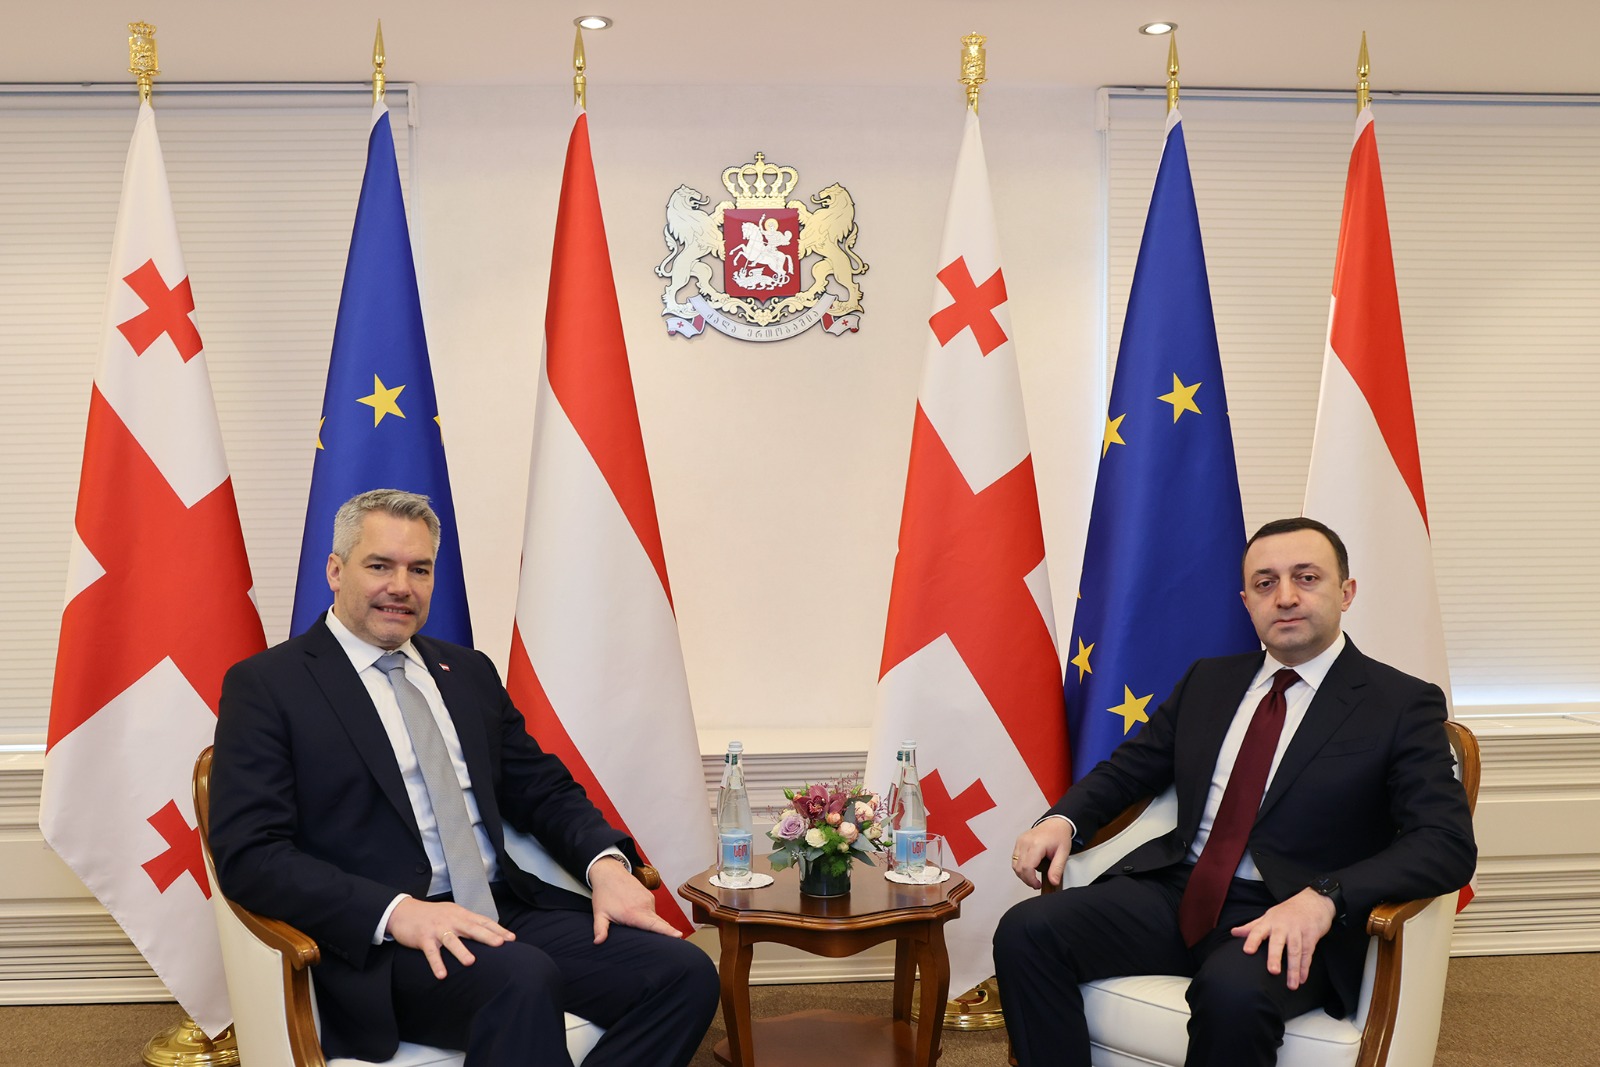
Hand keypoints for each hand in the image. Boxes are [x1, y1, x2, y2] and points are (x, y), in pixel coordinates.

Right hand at [386, 897, 514, 978]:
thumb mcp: (453, 913)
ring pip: (452, 940)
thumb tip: (489, 932)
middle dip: (486, 936)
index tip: (511, 939)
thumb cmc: (433, 915)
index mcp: (461, 914)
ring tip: (471, 962)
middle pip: (472, 928)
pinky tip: (442, 975)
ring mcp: (437, 929)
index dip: (497, 929)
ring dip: (461, 951)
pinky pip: (431, 953)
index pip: (483, 921)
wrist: (404, 911)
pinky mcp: (423, 938)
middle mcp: (451, 920)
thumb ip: (468, 922)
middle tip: (500, 944)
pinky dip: (436, 964)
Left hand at [588, 857, 681, 943]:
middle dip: (664, 934)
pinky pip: (653, 910)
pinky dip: (648, 916)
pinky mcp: (649, 896)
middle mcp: (644, 906)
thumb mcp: (600, 913)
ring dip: (650, 924)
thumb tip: (597, 942)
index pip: (654, 925)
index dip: (668, 931)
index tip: (679, 935)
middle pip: (660, 924)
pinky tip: (638, 916)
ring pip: (654, 918)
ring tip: (636, 925)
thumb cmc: (604, 894)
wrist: (609, 873)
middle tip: (666, 944)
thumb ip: (600, 929)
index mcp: (634, 913)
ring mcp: (649, 899)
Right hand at [1010, 818, 1075, 889]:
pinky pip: (1015, 858)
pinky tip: (1030, 868)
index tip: (1037, 884)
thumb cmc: (1059, 835)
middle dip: (1026, 879)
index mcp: (1036, 844)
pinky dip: (1020, 866)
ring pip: (1015, 864)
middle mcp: (1025, 842)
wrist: (1056, 823)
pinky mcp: (1018, 842)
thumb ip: (1057, 869)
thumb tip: (1053, 882)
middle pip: (1019, 867)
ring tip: (1033, 876)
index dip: (1030, 880)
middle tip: (1036, 883)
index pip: (1027, 867)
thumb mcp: (1063, 853)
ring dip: (1022, 874)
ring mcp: (1020, 841)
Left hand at [1231, 888, 1336, 989]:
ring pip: (1295, 951)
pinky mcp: (1311, 935)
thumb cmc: (1287, 912)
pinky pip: (1308, 953)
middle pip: (1278, 942)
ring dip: (1294, 969)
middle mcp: (1283, 926)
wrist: (1314, 902)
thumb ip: (1252, 927)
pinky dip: (1305, 967)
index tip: (1247, 951)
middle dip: (1275, 956)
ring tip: (1291, 985)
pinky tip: (1302, 979)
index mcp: (1269, 921)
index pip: (1258, 930)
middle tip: (1273, 971)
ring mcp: (1298, 930)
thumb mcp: (1268, 916)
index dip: (1252, 940)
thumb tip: (1233, 932)